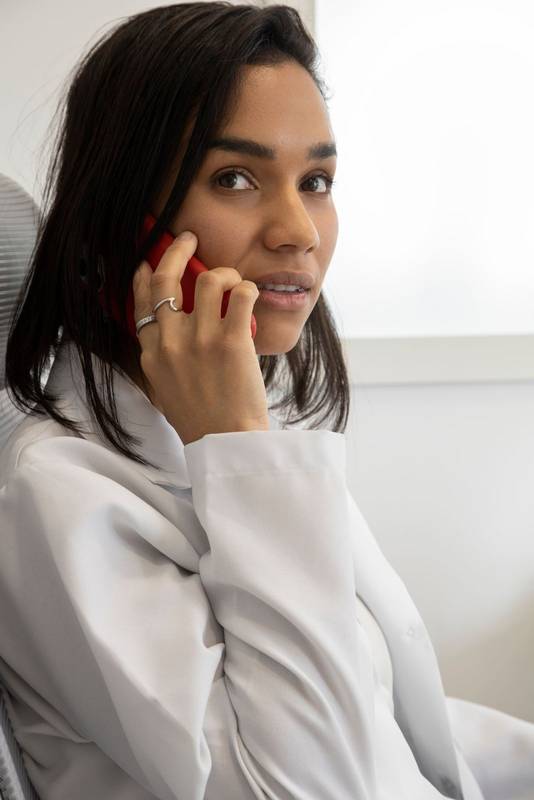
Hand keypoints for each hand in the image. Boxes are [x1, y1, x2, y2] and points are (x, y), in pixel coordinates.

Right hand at [132, 232, 269, 445]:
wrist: (224, 443)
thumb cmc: (200, 420)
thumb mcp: (164, 388)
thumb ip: (163, 357)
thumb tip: (168, 331)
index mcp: (151, 353)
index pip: (141, 300)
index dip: (146, 273)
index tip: (149, 259)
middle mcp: (170, 341)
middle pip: (166, 278)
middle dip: (177, 249)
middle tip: (189, 238)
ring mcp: (200, 339)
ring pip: (209, 280)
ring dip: (225, 274)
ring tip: (234, 284)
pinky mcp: (231, 341)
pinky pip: (241, 294)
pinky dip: (248, 290)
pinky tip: (252, 299)